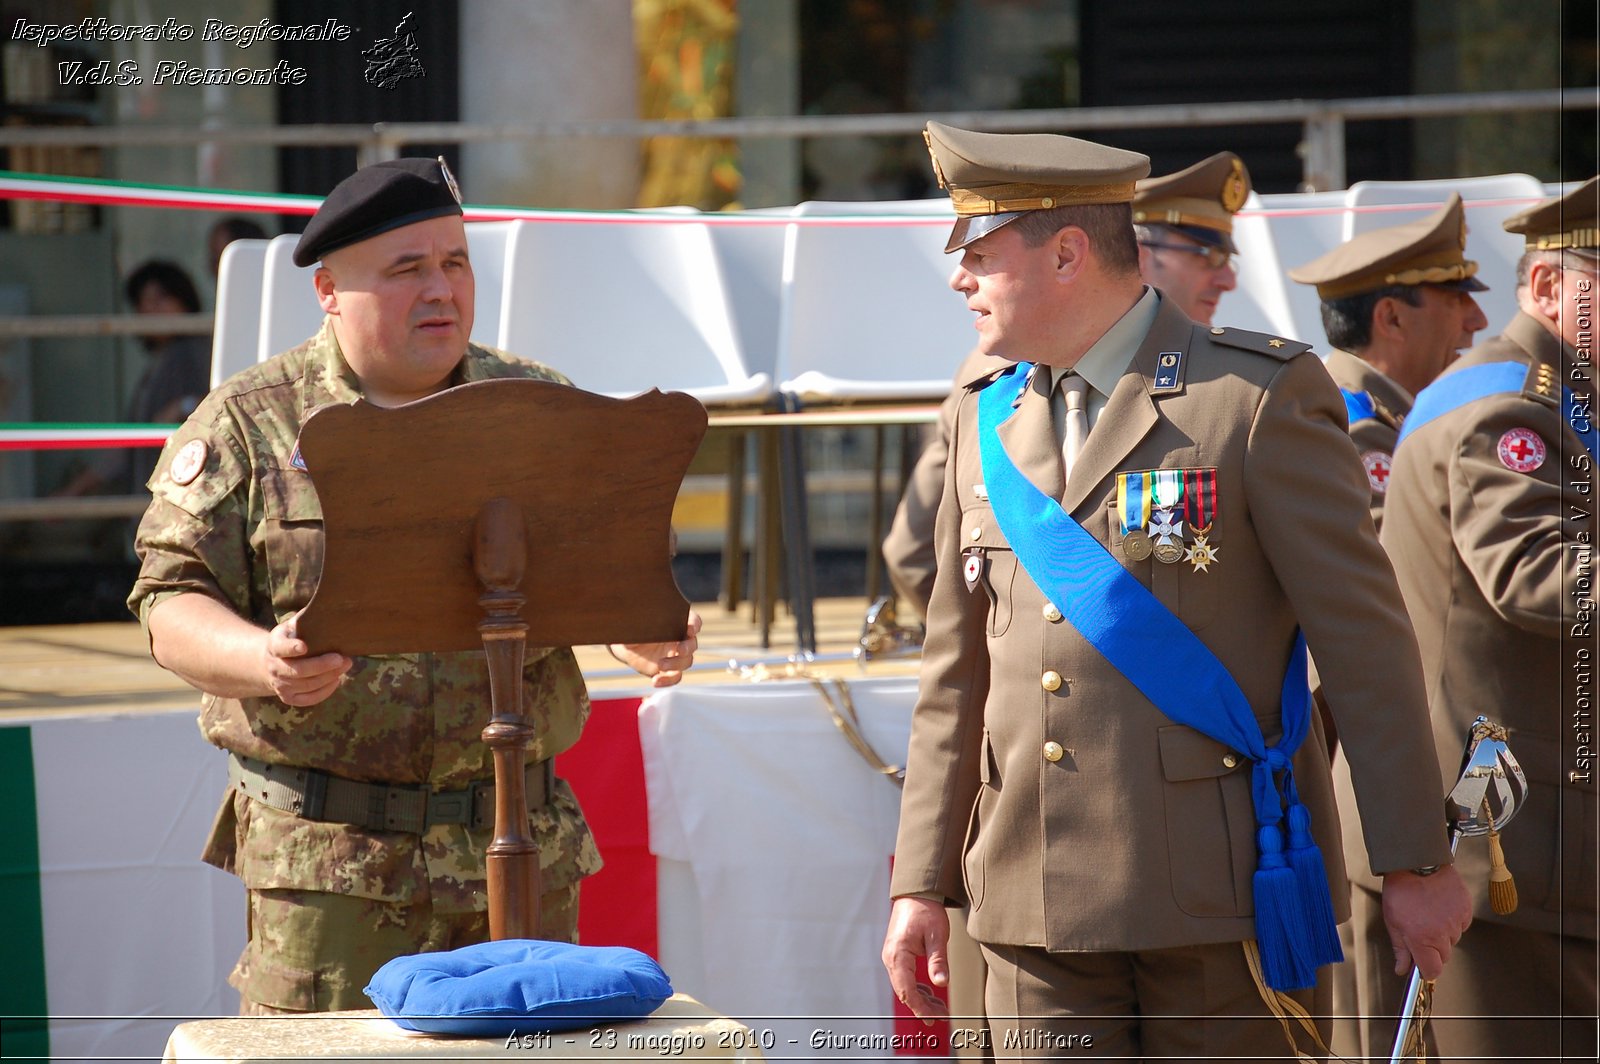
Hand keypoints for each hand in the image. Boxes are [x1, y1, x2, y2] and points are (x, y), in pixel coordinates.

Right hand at [259, 613, 350, 705]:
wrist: (270, 663)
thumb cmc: (290, 639)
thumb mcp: (292, 625)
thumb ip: (305, 618)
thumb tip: (328, 604)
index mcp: (274, 646)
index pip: (280, 648)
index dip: (291, 648)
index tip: (304, 646)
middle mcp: (275, 667)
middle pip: (297, 670)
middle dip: (321, 665)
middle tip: (342, 658)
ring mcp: (280, 685)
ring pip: (306, 685)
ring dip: (328, 677)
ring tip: (346, 665)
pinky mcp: (288, 698)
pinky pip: (308, 699)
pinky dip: (324, 691)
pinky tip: (336, 680)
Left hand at [609, 610, 700, 687]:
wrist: (626, 648)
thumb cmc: (633, 630)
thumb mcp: (636, 624)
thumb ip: (643, 622)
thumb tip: (644, 621)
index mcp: (676, 623)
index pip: (692, 620)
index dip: (694, 624)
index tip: (690, 629)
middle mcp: (680, 639)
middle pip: (692, 643)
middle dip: (688, 647)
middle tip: (680, 650)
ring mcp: (676, 656)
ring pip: (685, 662)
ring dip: (676, 664)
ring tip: (661, 665)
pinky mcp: (669, 670)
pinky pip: (674, 677)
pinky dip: (667, 681)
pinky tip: (656, 681)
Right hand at [881, 896, 950, 1022]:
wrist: (916, 893)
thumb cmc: (926, 911)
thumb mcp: (937, 935)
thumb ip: (938, 960)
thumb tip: (941, 983)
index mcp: (898, 954)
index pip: (906, 990)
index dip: (920, 1007)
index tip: (935, 1017)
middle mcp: (891, 958)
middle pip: (904, 991)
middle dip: (921, 1006)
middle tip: (940, 1016)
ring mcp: (893, 956)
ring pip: (904, 986)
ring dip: (920, 998)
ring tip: (939, 1007)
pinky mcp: (898, 955)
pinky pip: (905, 978)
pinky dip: (917, 988)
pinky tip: (930, 992)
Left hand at [1381, 864, 1472, 978]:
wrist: (1417, 862)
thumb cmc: (1401, 890)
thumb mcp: (1392, 921)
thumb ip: (1400, 949)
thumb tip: (1402, 969)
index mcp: (1420, 939)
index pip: (1432, 970)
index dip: (1426, 970)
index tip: (1422, 965)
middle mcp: (1441, 934)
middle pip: (1443, 956)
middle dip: (1433, 949)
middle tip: (1420, 929)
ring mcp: (1455, 922)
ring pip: (1453, 939)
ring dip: (1443, 933)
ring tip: (1429, 912)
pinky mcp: (1466, 910)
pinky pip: (1462, 924)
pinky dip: (1453, 920)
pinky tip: (1440, 906)